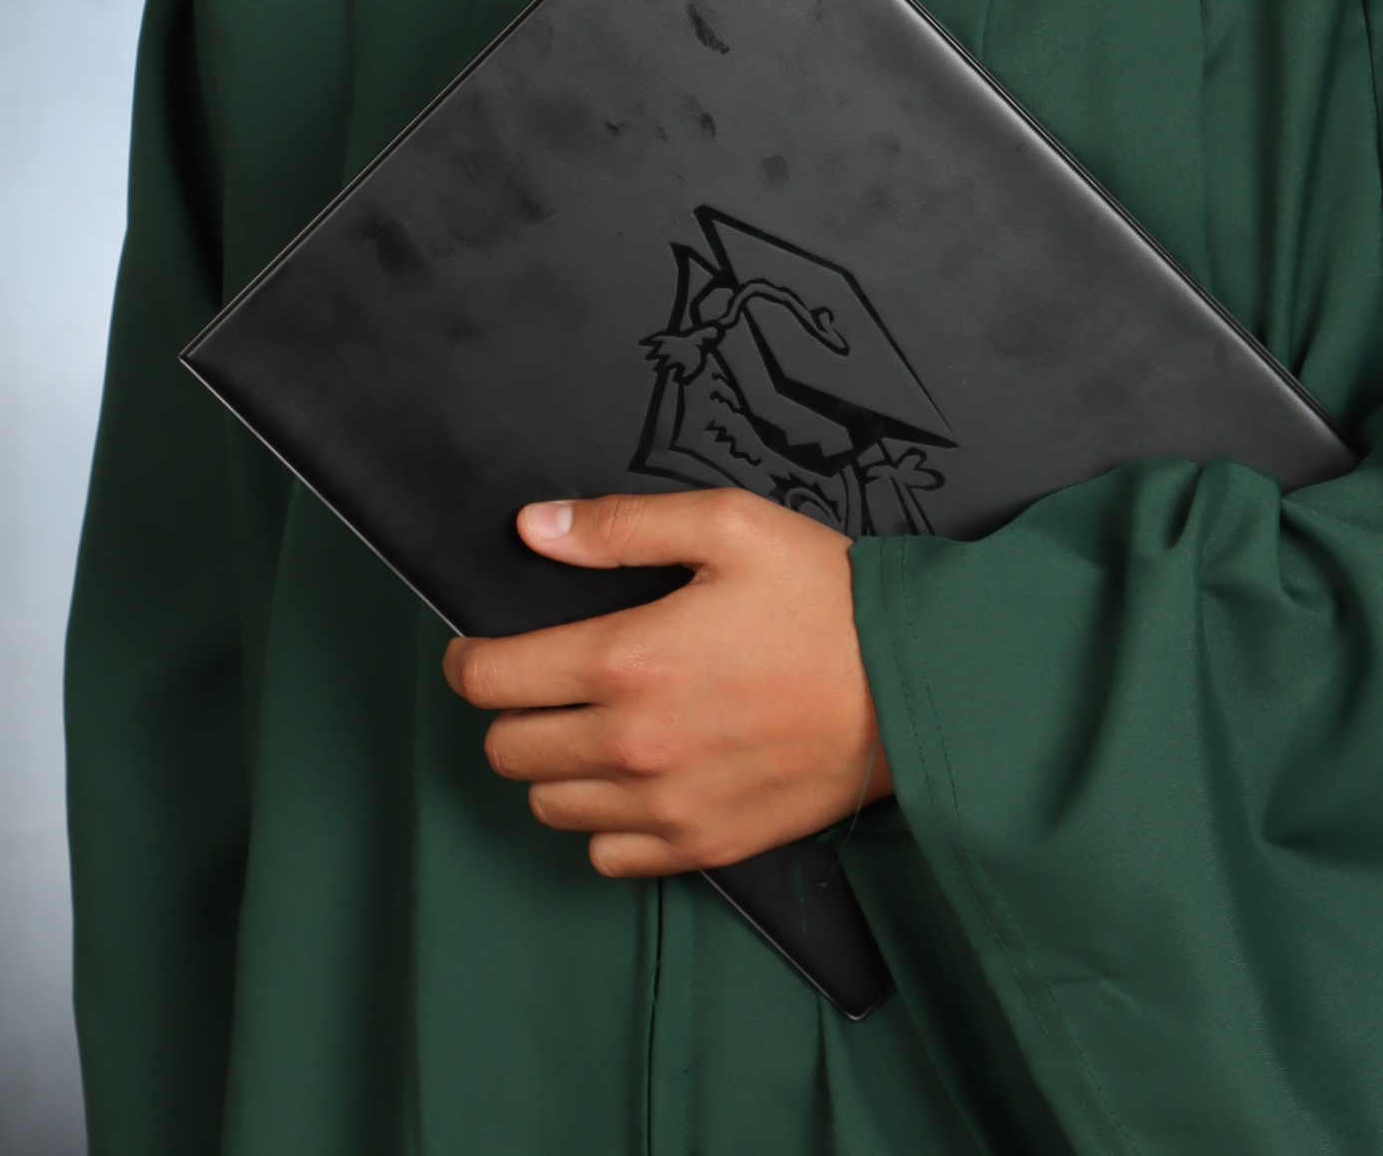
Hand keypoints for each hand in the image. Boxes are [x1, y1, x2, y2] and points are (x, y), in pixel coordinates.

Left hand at [443, 488, 894, 876]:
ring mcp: (667, 806)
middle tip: (544, 683)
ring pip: (549, 806)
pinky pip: (607, 856)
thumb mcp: (728, 526)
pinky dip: (603, 822)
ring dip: (553, 768)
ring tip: (591, 727)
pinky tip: (633, 779)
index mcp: (628, 659)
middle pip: (508, 751)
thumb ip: (620, 526)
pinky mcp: (704, 846)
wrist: (911, 684)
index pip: (494, 678)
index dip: (470, 661)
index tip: (478, 652)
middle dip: (509, 711)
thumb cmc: (824, 596)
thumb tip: (532, 528)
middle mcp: (634, 744)